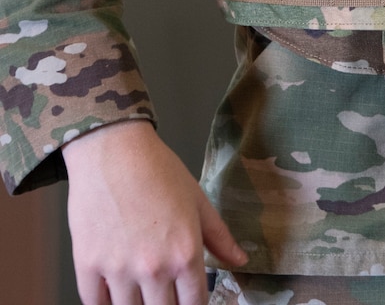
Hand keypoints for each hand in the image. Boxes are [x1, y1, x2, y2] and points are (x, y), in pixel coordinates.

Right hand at [65, 119, 246, 304]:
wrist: (114, 153)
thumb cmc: (159, 173)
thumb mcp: (199, 202)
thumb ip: (220, 238)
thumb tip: (240, 260)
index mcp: (185, 254)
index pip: (194, 303)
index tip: (191, 302)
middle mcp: (153, 269)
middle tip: (167, 296)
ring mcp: (117, 270)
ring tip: (143, 294)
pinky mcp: (86, 265)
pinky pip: (94, 303)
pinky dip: (105, 304)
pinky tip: (114, 297)